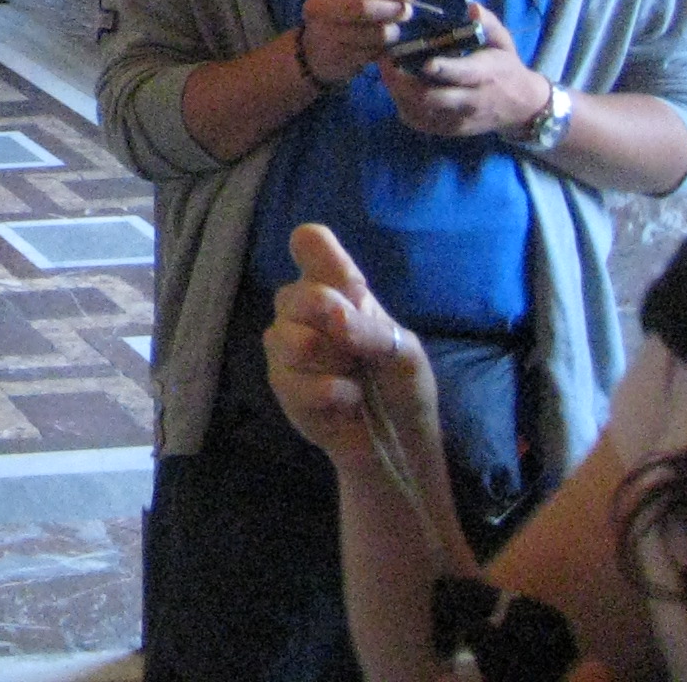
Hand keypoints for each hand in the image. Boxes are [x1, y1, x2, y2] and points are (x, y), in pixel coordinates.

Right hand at [263, 223, 439, 471]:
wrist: (399, 443)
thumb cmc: (403, 385)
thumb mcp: (403, 352)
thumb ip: (369, 328)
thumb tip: (332, 314)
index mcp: (337, 289)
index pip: (311, 244)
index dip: (317, 251)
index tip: (339, 280)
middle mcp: (303, 311)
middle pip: (294, 294)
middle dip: (329, 323)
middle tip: (355, 346)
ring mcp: (286, 347)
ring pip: (289, 339)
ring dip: (331, 362)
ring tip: (352, 378)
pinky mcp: (283, 386)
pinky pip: (294, 381)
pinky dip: (330, 393)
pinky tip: (347, 401)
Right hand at [297, 0, 417, 86]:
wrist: (316, 49)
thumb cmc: (342, 11)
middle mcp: (318, 8)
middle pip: (362, 7)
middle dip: (391, 10)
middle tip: (406, 12)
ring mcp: (326, 35)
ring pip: (374, 33)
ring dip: (392, 32)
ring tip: (393, 30)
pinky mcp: (338, 58)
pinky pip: (374, 52)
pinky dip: (384, 48)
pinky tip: (380, 44)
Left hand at [381, 5, 547, 140]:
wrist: (522, 107)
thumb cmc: (506, 67)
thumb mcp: (503, 42)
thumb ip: (488, 23)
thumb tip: (471, 7)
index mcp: (484, 75)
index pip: (461, 74)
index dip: (441, 69)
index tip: (421, 60)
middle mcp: (470, 101)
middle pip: (432, 97)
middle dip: (404, 81)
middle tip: (385, 60)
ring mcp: (459, 118)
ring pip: (421, 111)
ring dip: (398, 93)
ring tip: (384, 72)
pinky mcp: (450, 129)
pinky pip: (421, 122)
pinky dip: (404, 107)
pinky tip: (396, 90)